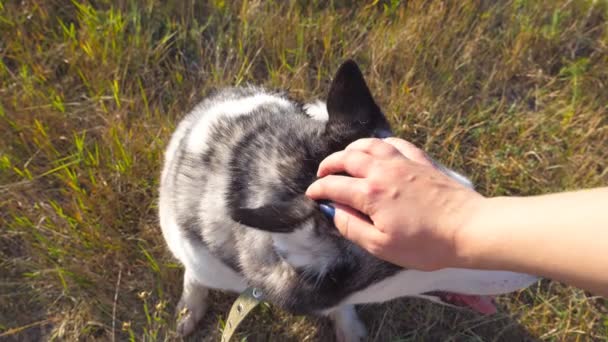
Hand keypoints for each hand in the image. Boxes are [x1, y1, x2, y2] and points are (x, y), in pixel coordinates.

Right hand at [306, 138, 484, 269]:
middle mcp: (384, 171)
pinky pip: (395, 143)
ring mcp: (404, 162)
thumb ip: (351, 227)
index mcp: (371, 193)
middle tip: (322, 173)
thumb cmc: (425, 244)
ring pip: (370, 144)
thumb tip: (333, 211)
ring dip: (351, 149)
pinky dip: (380, 144)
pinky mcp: (421, 161)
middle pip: (347, 158)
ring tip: (344, 158)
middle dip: (329, 164)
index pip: (334, 185)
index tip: (312, 194)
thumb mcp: (381, 246)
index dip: (319, 189)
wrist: (468, 228)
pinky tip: (379, 151)